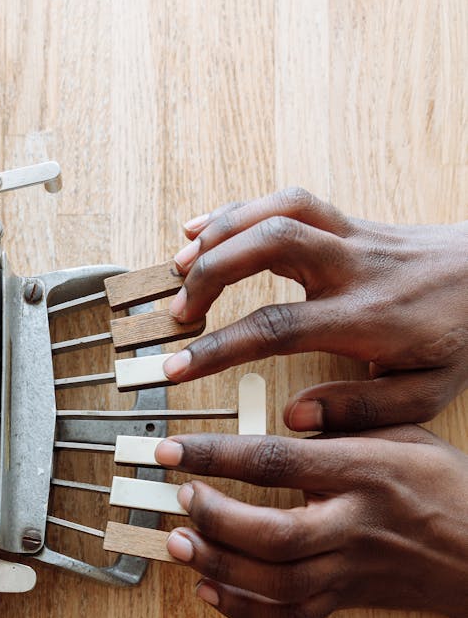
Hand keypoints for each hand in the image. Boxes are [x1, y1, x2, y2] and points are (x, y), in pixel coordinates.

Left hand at [154, 427, 467, 617]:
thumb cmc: (443, 486)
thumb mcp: (403, 432)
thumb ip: (345, 421)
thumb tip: (287, 412)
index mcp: (365, 472)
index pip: (278, 462)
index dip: (218, 456)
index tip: (175, 449)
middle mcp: (355, 525)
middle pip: (274, 535)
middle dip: (216, 519)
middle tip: (181, 498)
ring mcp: (350, 569)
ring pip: (276, 582)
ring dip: (219, 565)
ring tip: (180, 543)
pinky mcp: (348, 600)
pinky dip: (243, 610)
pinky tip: (210, 588)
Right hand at [165, 188, 467, 429]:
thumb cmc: (458, 337)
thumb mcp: (425, 393)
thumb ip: (360, 410)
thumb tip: (295, 418)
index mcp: (367, 317)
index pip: (278, 326)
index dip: (220, 347)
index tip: (178, 369)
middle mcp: (354, 266)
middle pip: (270, 244)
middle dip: (211, 272)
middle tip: (177, 313)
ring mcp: (351, 235)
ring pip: (276, 209)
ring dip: (218, 232)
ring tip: (178, 267)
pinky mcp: (347, 220)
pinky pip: (287, 199)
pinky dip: (237, 209)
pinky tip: (202, 229)